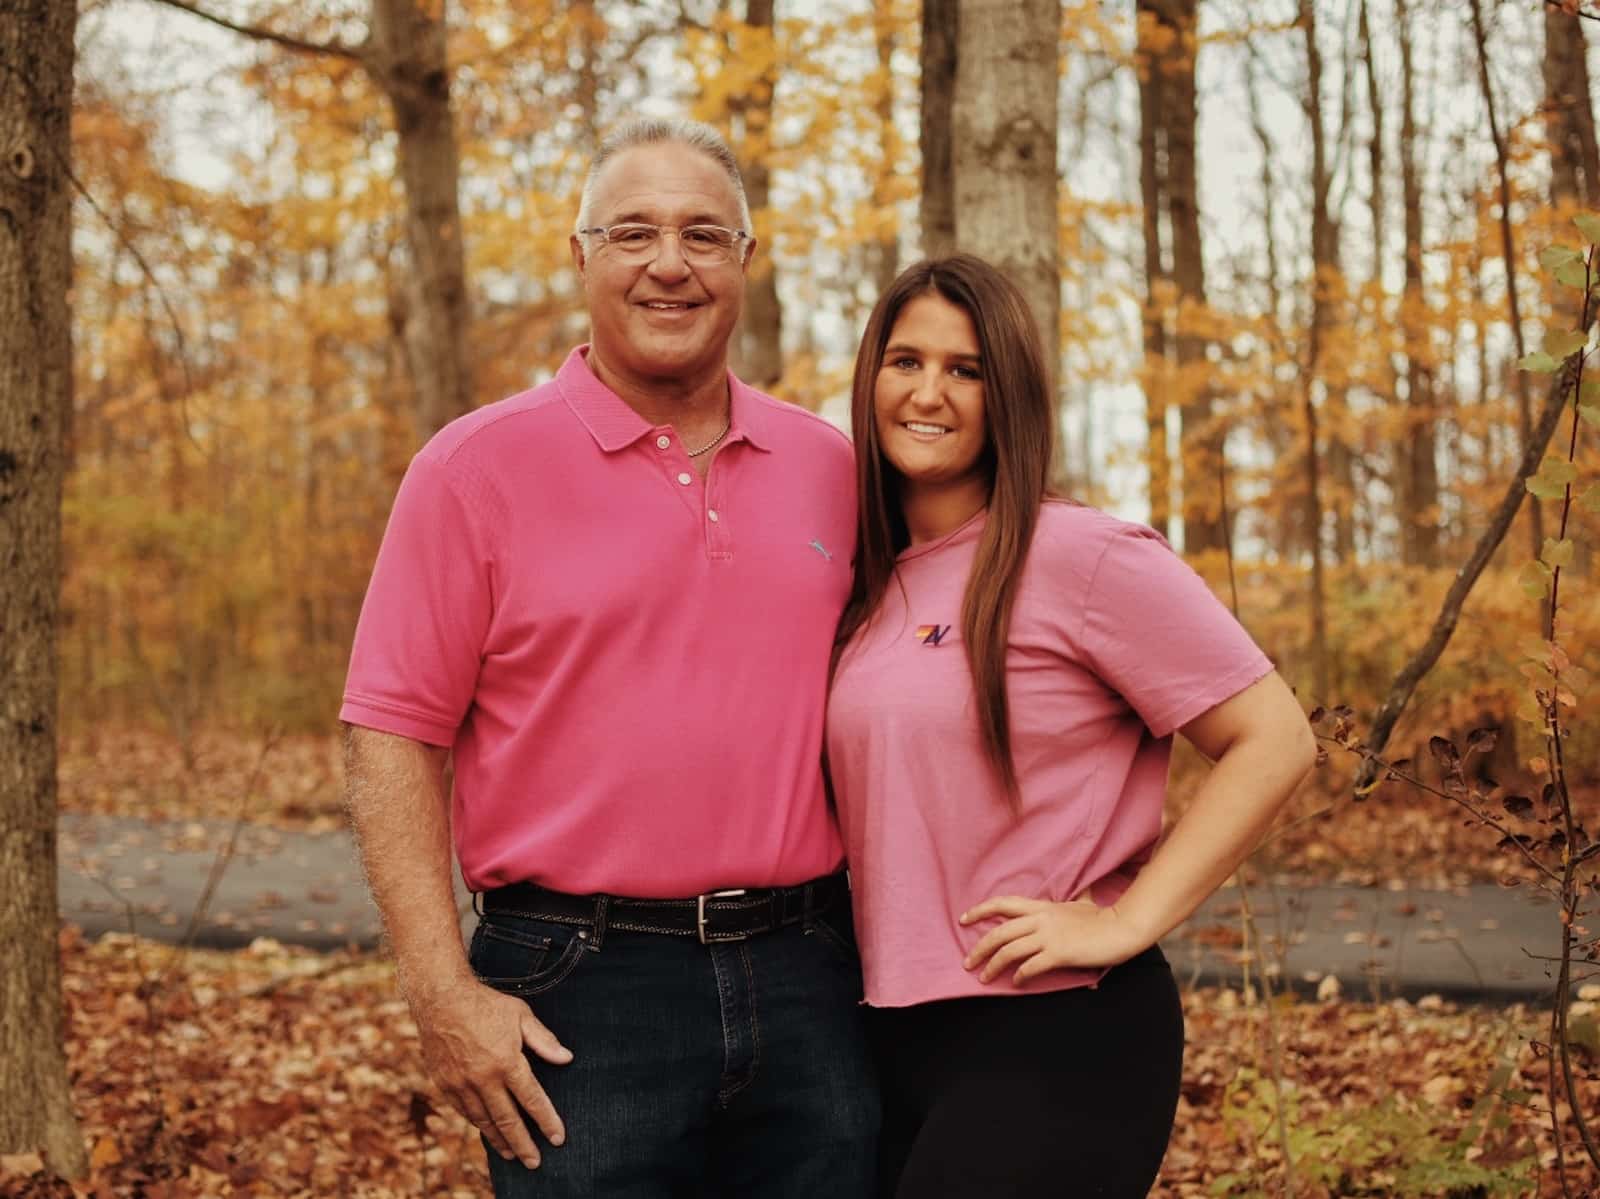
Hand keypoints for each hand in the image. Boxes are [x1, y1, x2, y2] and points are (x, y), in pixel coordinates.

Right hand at [410, 975, 573, 1168]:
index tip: (558, 1138)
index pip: (532, 1100)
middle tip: (535, 1162)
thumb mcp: (521, 1016)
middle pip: (508, 1120)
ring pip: (484, 1121)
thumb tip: (566, 1058)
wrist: (440, 999)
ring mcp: (462, 1084)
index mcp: (506, 1062)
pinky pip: (464, 1112)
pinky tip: (488, 1130)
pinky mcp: (445, 1084)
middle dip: (524, 1144)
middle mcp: (483, 1078)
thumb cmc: (485, 1004)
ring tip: (512, 1154)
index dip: (547, 1121)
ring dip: (500, 1140)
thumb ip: (544, 1040)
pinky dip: (478, 1124)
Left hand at [960, 896, 1149, 984]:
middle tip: (967, 962)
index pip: (1003, 904)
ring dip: (993, 966)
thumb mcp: (1083, 903)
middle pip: (999, 932)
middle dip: (979, 948)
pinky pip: (1031, 966)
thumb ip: (1076, 897)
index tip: (963, 919)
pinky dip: (1019, 976)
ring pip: (1010, 950)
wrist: (1120, 929)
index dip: (980, 910)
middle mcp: (1040, 919)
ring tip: (983, 978)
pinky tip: (1015, 983)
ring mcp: (1049, 936)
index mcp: (1042, 907)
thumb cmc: (1102, 918)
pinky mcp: (1058, 953)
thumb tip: (1084, 889)